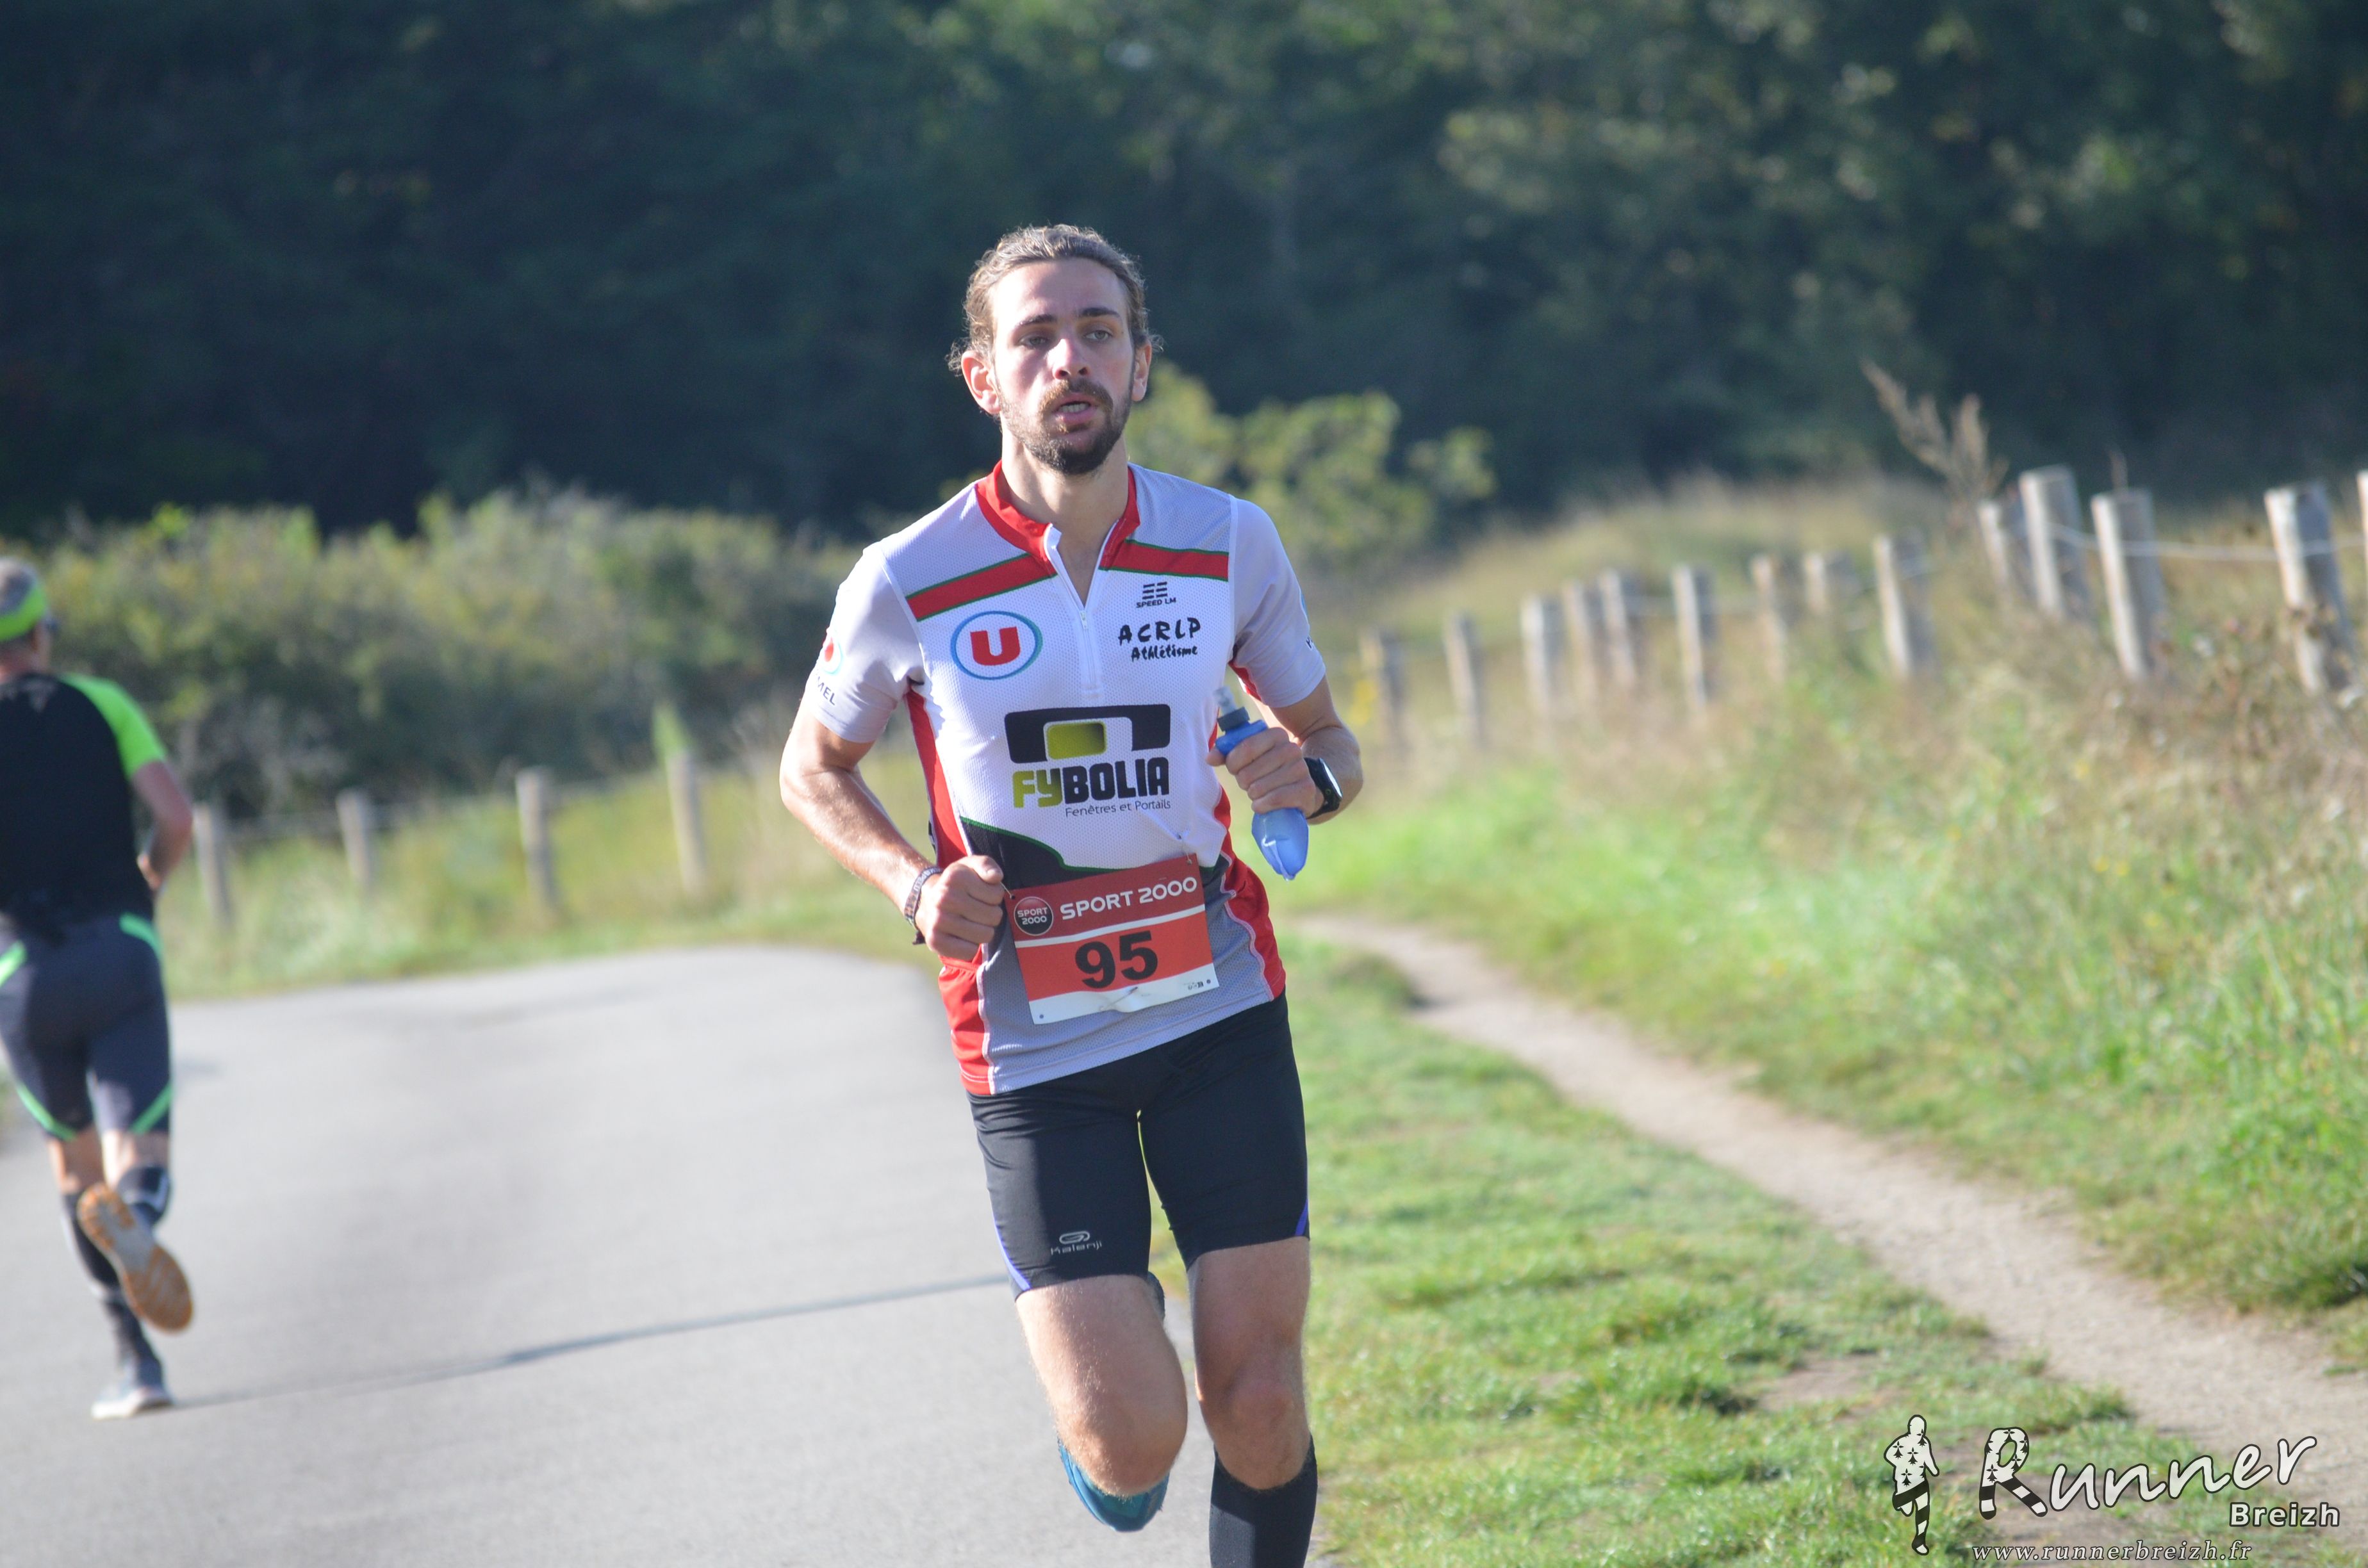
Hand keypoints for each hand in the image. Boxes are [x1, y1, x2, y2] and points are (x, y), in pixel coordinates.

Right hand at [917, 855, 1006, 959]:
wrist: (925, 901)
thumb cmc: (956, 884)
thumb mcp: (970, 866)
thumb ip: (987, 865)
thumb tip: (996, 877)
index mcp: (956, 877)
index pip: (997, 895)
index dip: (993, 896)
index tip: (980, 894)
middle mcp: (945, 898)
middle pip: (993, 917)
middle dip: (990, 914)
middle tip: (976, 910)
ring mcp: (938, 920)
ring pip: (985, 935)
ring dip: (982, 930)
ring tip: (970, 922)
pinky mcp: (935, 941)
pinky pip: (970, 951)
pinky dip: (970, 946)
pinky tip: (962, 935)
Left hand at [1208, 726, 1323, 816]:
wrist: (1299, 789)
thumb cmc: (1268, 771)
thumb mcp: (1248, 759)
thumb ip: (1227, 754)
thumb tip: (1210, 758)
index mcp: (1277, 735)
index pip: (1246, 747)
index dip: (1233, 762)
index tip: (1233, 769)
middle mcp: (1291, 749)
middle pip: (1250, 772)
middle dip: (1243, 782)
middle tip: (1249, 784)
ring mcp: (1301, 769)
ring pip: (1260, 787)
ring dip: (1254, 795)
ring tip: (1259, 793)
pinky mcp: (1305, 790)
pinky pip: (1275, 799)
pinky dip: (1263, 805)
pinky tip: (1262, 805)